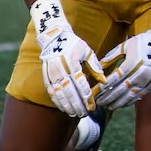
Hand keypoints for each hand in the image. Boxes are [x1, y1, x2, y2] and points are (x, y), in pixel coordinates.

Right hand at [32, 0, 104, 118]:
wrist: (54, 37)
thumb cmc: (74, 44)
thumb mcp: (87, 52)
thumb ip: (95, 66)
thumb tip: (104, 81)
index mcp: (72, 62)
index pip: (81, 83)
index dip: (86, 96)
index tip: (92, 106)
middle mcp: (60, 69)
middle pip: (69, 92)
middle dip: (77, 105)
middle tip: (84, 114)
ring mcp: (51, 74)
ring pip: (59, 94)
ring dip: (67, 106)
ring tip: (75, 114)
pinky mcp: (45, 76)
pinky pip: (51, 92)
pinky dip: (57, 102)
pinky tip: (64, 108)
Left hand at [96, 1, 150, 110]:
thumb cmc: (142, 42)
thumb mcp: (125, 46)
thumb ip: (111, 56)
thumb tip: (99, 66)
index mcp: (132, 62)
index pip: (114, 78)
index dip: (104, 87)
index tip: (95, 92)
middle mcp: (139, 73)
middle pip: (121, 89)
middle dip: (109, 97)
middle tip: (99, 103)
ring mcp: (147, 80)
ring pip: (130, 95)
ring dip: (118, 102)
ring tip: (109, 106)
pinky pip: (140, 95)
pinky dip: (130, 101)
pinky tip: (122, 104)